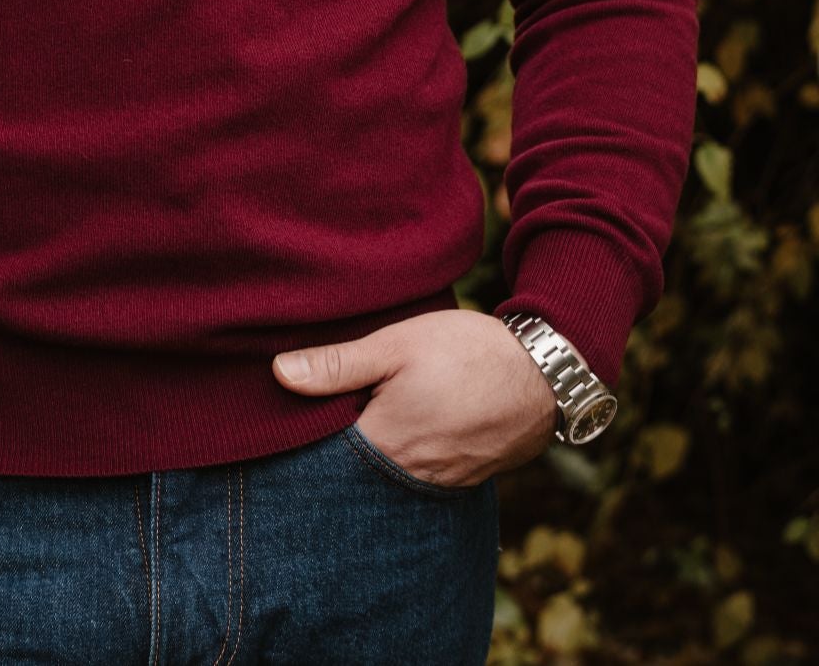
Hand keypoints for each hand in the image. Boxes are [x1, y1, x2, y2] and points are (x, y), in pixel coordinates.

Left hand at [271, 308, 560, 488]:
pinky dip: (405, 454)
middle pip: (353, 468)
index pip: (323, 453)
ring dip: (372, 451)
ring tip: (364, 414)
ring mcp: (440, 481)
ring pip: (386, 472)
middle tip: (325, 409)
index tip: (286, 411)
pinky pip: (418, 473)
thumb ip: (338, 364)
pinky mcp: (463, 477)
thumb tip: (279, 374)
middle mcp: (408, 476)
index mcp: (384, 443)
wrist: (546, 372)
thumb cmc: (467, 352)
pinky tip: (404, 424)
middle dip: (336, 445)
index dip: (303, 432)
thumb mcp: (396, 344)